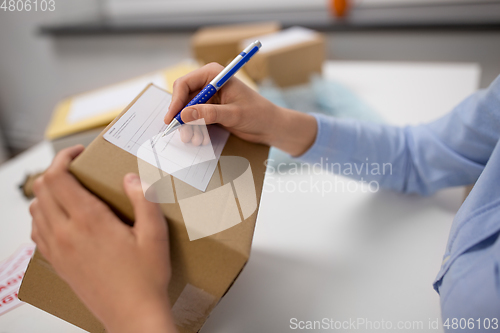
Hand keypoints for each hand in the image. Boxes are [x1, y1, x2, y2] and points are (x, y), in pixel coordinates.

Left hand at [30, 145, 177, 332]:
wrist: (132, 315)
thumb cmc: (145, 278)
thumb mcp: (155, 235)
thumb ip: (144, 200)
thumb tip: (131, 178)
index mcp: (90, 221)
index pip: (58, 177)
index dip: (64, 157)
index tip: (78, 153)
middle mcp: (66, 233)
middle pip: (41, 189)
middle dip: (55, 170)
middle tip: (75, 168)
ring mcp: (58, 250)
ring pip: (35, 209)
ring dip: (47, 193)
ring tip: (69, 190)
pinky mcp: (58, 264)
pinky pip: (37, 232)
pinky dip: (42, 216)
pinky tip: (61, 219)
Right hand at [165, 63, 317, 155]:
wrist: (271, 126)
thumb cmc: (258, 114)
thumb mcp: (233, 114)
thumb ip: (209, 114)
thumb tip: (185, 114)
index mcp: (214, 74)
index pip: (185, 84)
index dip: (176, 101)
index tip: (172, 118)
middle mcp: (208, 83)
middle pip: (183, 99)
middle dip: (182, 118)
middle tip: (184, 135)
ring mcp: (209, 98)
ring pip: (187, 112)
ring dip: (188, 127)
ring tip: (195, 140)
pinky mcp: (210, 110)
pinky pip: (195, 119)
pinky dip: (195, 130)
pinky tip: (201, 139)